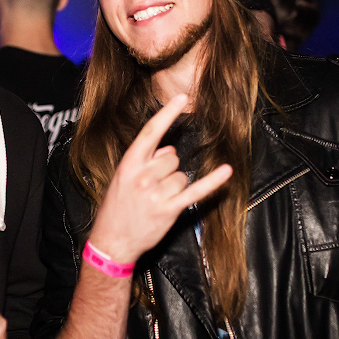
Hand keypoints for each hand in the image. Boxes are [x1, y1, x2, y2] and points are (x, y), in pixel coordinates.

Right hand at [88, 93, 233, 262]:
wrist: (111, 242)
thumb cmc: (116, 208)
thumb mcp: (123, 178)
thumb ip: (144, 160)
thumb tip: (168, 149)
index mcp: (129, 164)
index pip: (150, 132)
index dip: (167, 114)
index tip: (182, 97)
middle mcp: (143, 176)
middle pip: (173, 158)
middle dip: (168, 169)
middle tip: (152, 188)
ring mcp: (156, 194)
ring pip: (182, 176)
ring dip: (175, 187)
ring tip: (157, 201)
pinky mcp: (169, 210)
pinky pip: (196, 191)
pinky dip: (213, 182)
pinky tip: (227, 171)